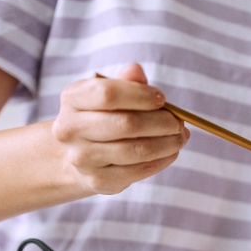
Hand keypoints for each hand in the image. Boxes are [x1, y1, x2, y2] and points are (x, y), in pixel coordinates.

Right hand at [53, 64, 189, 194]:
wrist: (79, 154)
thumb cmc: (101, 116)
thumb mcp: (108, 94)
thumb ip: (125, 82)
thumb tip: (136, 71)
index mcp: (72, 99)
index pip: (107, 94)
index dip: (140, 95)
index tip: (162, 99)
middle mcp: (70, 129)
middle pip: (125, 124)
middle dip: (161, 122)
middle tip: (178, 122)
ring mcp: (82, 158)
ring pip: (135, 150)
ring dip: (166, 143)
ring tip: (180, 137)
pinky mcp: (97, 180)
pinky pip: (137, 171)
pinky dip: (161, 161)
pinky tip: (171, 152)